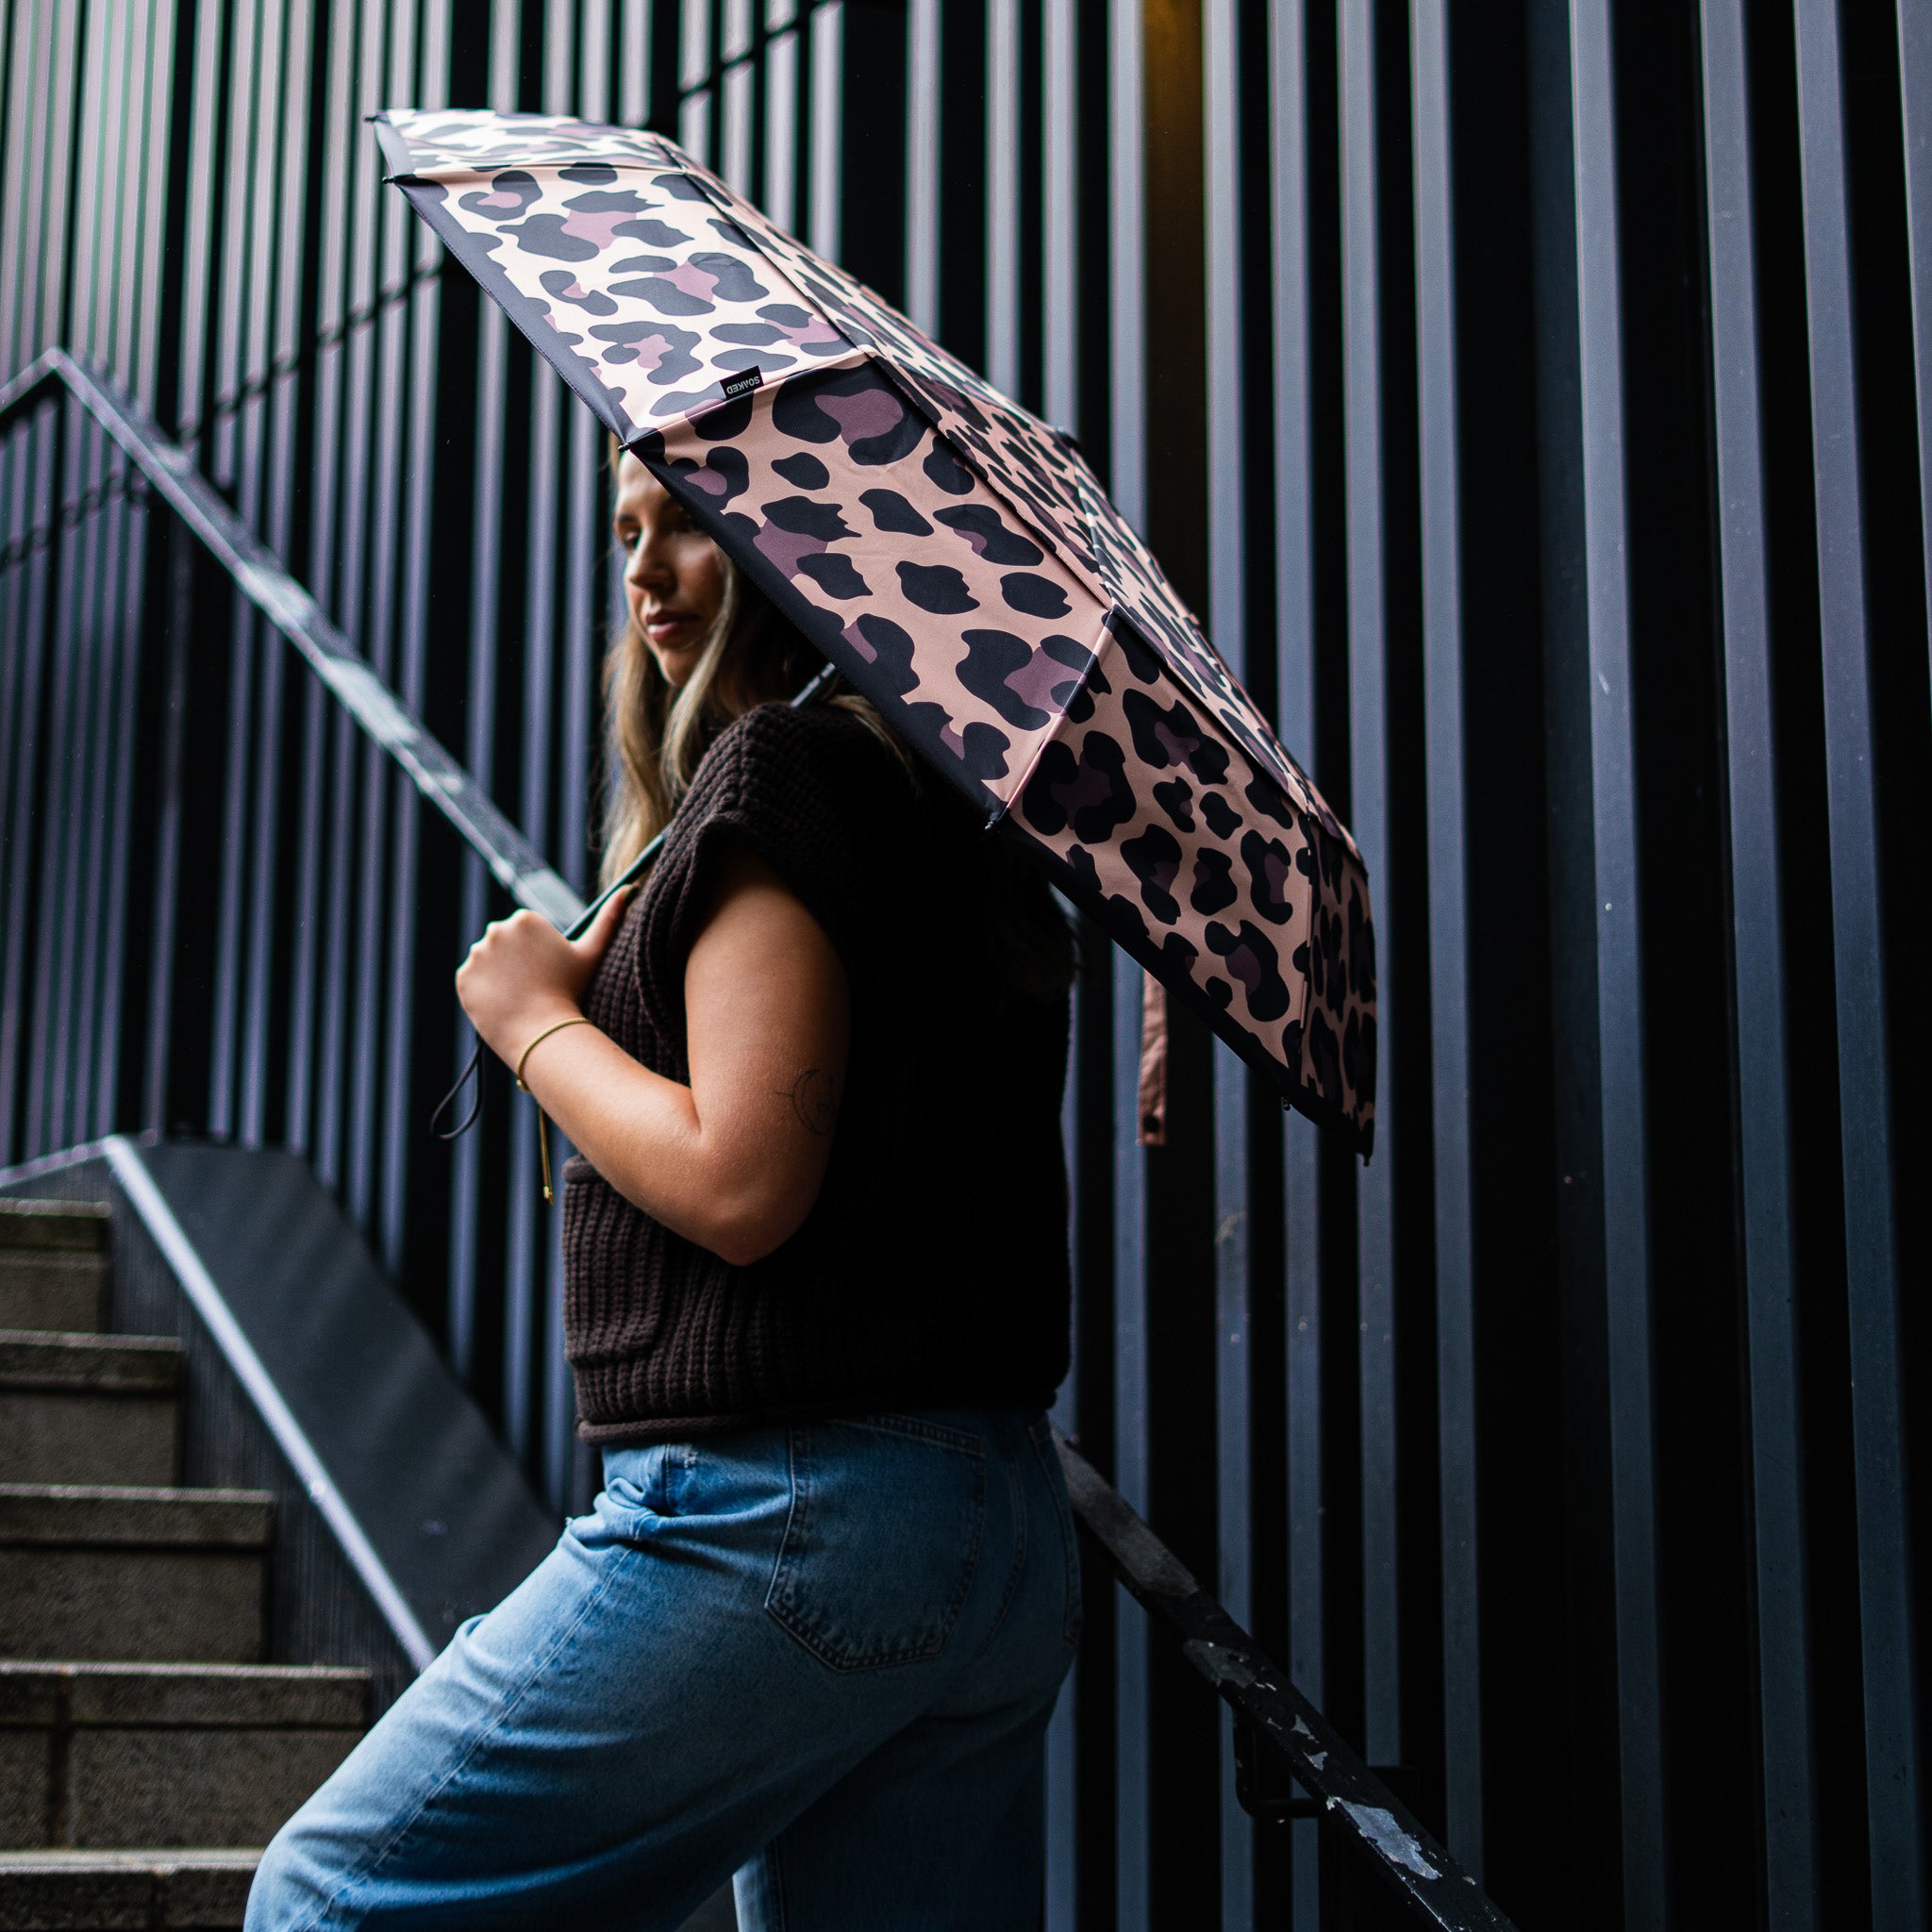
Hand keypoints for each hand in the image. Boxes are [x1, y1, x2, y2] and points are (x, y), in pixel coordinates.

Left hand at [455, 889, 633, 1069]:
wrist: (545, 1032)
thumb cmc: (572, 991)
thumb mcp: (593, 953)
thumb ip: (609, 918)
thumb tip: (628, 888)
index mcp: (525, 919)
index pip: (526, 934)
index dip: (539, 956)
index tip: (548, 973)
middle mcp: (496, 930)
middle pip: (505, 945)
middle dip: (516, 963)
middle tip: (535, 987)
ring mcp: (477, 955)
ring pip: (488, 964)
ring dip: (499, 976)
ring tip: (520, 997)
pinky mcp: (463, 978)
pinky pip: (472, 982)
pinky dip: (484, 992)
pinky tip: (504, 1003)